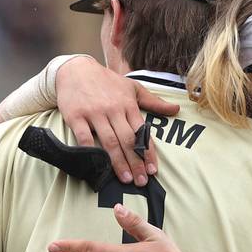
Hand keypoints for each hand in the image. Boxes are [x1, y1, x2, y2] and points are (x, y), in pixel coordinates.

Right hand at [56, 56, 179, 185]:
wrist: (75, 69)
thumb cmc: (106, 81)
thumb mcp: (133, 87)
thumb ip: (154, 101)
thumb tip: (176, 109)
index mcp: (128, 105)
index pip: (142, 132)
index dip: (149, 153)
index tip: (153, 170)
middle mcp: (113, 110)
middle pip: (128, 140)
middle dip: (136, 162)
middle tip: (142, 181)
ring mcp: (95, 113)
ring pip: (109, 141)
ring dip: (119, 162)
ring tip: (126, 178)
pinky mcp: (76, 116)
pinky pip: (84, 137)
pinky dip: (91, 152)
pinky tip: (97, 165)